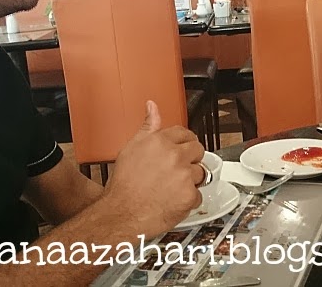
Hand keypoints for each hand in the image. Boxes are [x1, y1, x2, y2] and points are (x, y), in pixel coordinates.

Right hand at [103, 101, 204, 237]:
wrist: (121, 214)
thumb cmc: (123, 186)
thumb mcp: (131, 149)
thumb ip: (147, 127)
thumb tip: (152, 106)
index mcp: (160, 142)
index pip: (184, 133)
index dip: (183, 142)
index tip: (181, 148)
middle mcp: (174, 155)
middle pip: (197, 150)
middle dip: (190, 159)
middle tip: (177, 170)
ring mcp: (184, 176)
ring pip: (200, 173)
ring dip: (190, 180)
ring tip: (172, 187)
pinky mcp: (189, 195)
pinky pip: (198, 195)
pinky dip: (189, 200)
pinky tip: (173, 200)